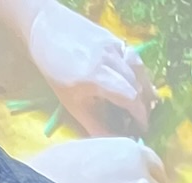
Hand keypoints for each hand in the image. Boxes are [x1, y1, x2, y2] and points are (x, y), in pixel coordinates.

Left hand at [27, 1, 155, 133]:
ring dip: (145, 88)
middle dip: (143, 106)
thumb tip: (114, 143)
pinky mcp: (115, 38)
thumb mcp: (71, 103)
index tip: (142, 129)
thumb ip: (94, 125)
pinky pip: (135, 59)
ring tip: (144, 102)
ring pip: (140, 71)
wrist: (46, 30)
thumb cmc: (56, 70)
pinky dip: (140, 73)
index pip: (130, 98)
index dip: (140, 116)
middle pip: (138, 86)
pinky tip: (138, 82)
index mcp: (95, 76)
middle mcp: (108, 59)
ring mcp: (113, 46)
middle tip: (141, 119)